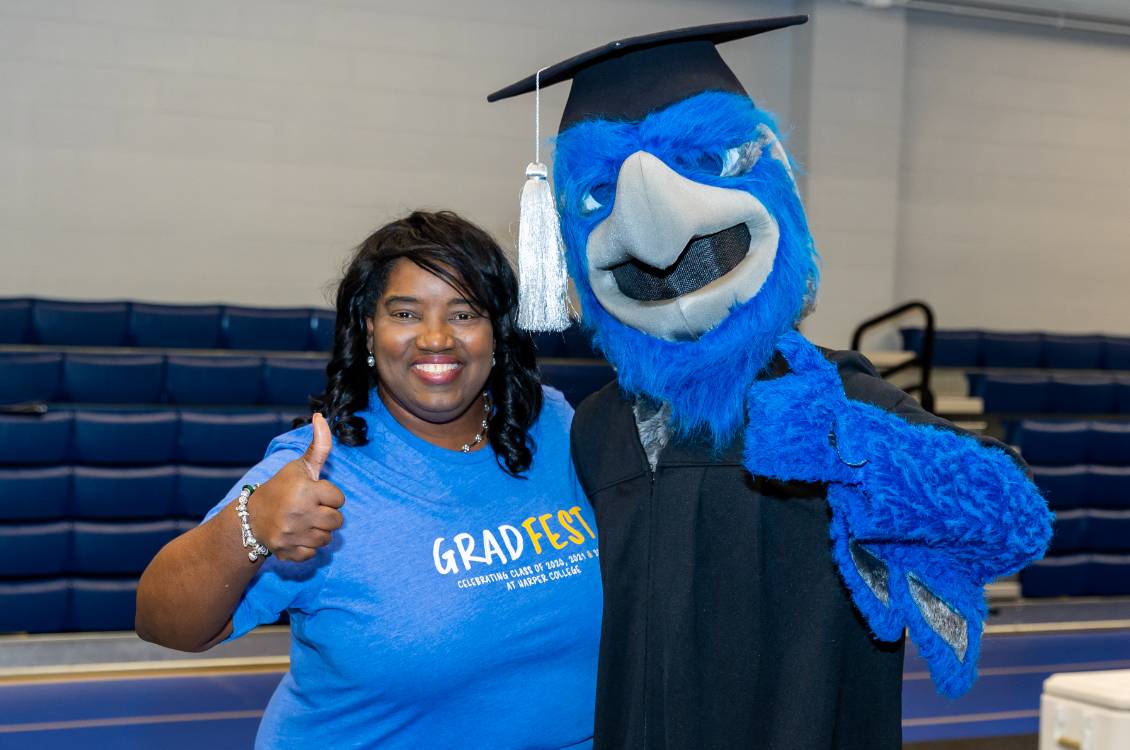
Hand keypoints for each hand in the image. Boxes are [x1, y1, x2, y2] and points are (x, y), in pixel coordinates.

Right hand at [247, 413, 345, 561]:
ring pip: (327, 539)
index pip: (339, 499)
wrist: (249, 518)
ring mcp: (292, 534)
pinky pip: (313, 554)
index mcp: (304, 490)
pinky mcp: (287, 552)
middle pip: (337, 521)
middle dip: (327, 515)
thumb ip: (318, 446)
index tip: (313, 494)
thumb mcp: (299, 467)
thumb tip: (320, 417)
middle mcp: (298, 513)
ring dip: (319, 531)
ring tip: (304, 522)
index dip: (328, 496)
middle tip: (310, 510)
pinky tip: (297, 536)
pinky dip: (307, 547)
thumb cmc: (280, 489)